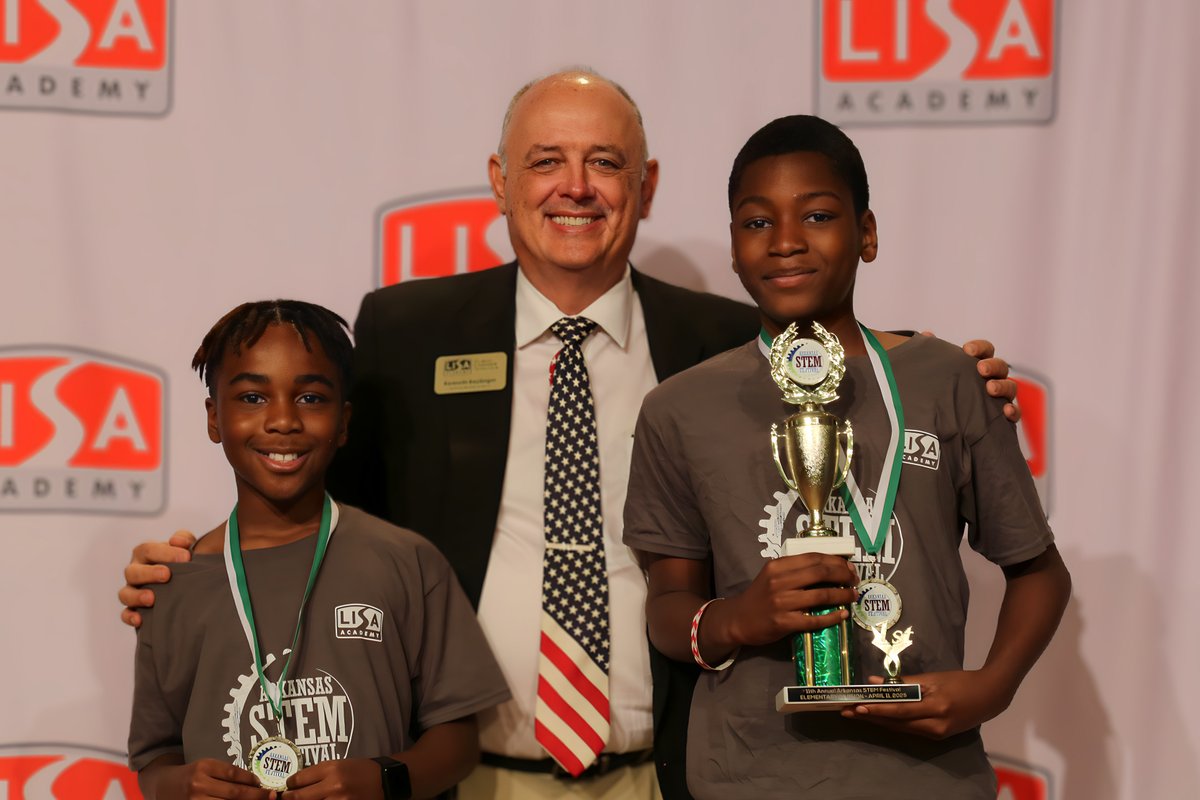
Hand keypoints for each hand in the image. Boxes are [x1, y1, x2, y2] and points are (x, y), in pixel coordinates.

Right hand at [118, 531, 195, 627]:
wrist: (186, 583)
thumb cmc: (182, 562)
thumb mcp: (185, 548)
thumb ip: (183, 539)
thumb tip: (177, 541)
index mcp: (145, 554)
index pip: (147, 549)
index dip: (165, 553)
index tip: (186, 558)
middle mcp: (135, 571)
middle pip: (132, 571)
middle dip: (149, 573)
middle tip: (166, 575)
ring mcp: (132, 591)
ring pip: (125, 593)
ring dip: (137, 596)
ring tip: (152, 598)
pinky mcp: (133, 610)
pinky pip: (125, 614)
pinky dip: (130, 616)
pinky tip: (140, 619)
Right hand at [154, 758, 272, 799]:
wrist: (163, 785)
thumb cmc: (191, 775)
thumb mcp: (206, 767)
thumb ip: (226, 773)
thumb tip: (254, 782)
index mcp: (204, 767)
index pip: (234, 774)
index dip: (251, 780)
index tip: (264, 784)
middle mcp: (199, 784)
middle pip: (234, 793)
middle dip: (256, 796)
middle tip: (272, 796)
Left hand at [285, 758, 383, 799]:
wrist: (383, 781)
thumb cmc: (360, 770)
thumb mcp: (339, 764)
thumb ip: (319, 773)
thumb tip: (298, 782)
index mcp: (331, 769)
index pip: (299, 779)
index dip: (289, 784)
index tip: (288, 786)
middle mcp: (333, 786)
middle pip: (298, 797)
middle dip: (289, 798)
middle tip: (287, 797)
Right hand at [720, 554, 859, 647]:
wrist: (738, 619)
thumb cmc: (759, 596)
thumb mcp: (772, 575)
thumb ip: (795, 570)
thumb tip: (829, 568)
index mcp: (778, 566)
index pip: (813, 558)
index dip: (835, 561)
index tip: (849, 566)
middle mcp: (780, 582)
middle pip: (820, 573)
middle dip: (843, 575)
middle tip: (854, 580)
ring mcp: (782, 603)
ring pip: (821, 595)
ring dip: (842, 595)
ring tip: (852, 596)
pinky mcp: (784, 622)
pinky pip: (814, 620)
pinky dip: (832, 617)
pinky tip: (842, 615)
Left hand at [839, 668, 1012, 739]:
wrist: (991, 697)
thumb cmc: (961, 682)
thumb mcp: (934, 678)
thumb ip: (904, 682)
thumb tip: (875, 682)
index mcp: (936, 707)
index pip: (900, 710)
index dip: (877, 710)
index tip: (856, 706)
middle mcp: (935, 726)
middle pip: (896, 723)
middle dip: (870, 718)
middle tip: (846, 712)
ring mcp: (937, 734)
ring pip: (900, 728)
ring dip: (877, 722)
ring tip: (856, 715)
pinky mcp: (937, 737)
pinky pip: (910, 730)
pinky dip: (892, 724)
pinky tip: (877, 719)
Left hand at [922, 333, 1020, 422]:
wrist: (949, 418)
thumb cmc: (947, 390)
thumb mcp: (938, 372)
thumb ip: (934, 354)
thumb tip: (926, 335)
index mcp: (980, 365)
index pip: (986, 350)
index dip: (980, 347)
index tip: (967, 350)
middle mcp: (993, 378)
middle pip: (1000, 366)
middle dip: (992, 365)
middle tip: (981, 368)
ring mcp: (1000, 396)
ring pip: (1010, 387)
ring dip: (1002, 386)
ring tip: (990, 388)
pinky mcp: (1003, 415)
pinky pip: (1015, 412)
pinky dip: (1013, 411)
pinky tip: (1006, 411)